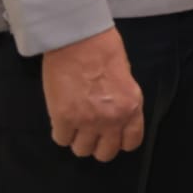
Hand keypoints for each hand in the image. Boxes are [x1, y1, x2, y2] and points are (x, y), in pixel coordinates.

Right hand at [42, 27, 143, 162]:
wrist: (79, 40)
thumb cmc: (104, 50)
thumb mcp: (126, 78)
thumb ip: (122, 102)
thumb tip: (115, 116)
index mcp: (131, 107)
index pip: (131, 142)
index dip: (119, 141)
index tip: (111, 135)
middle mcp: (112, 119)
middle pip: (105, 153)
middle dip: (98, 144)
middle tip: (90, 131)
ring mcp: (87, 121)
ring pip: (82, 150)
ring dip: (78, 139)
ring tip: (75, 123)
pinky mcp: (63, 118)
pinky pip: (61, 139)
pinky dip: (61, 132)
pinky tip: (62, 118)